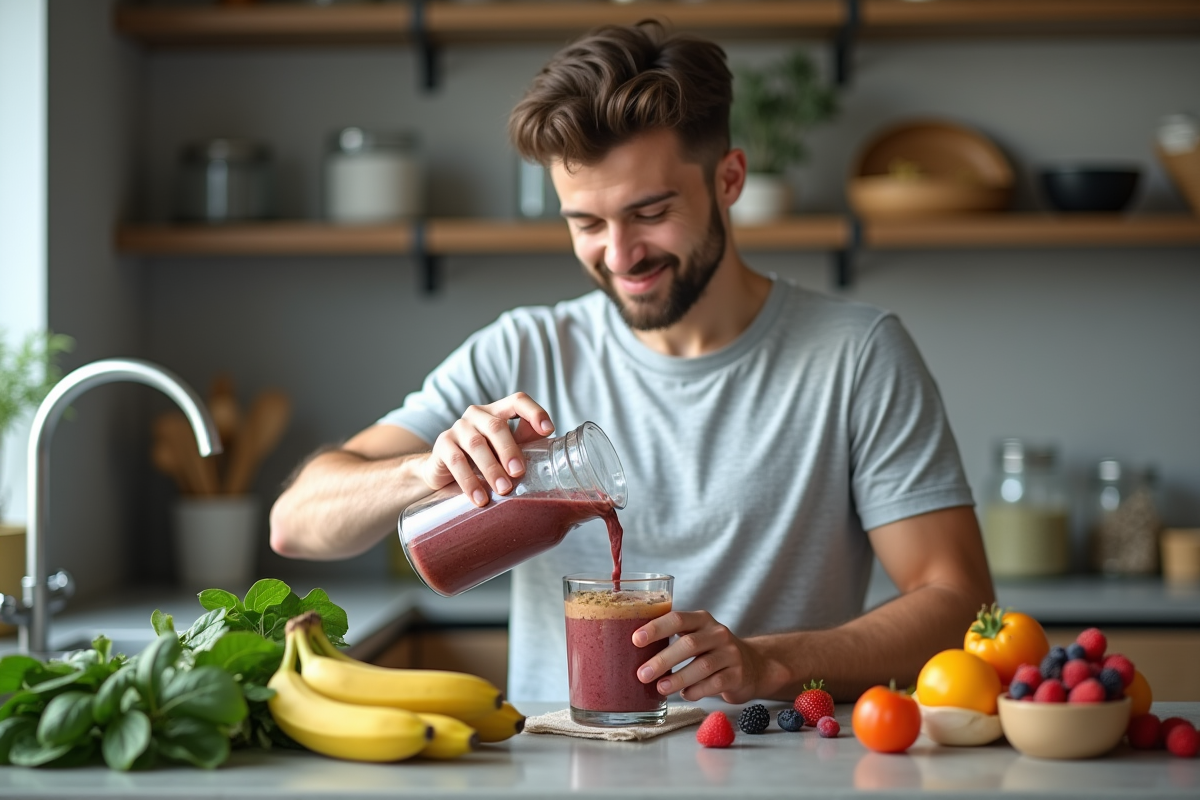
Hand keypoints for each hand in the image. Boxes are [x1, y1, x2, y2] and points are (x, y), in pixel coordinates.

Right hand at [421, 393, 553, 506]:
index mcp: (498, 412)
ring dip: (491, 468)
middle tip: (519, 473)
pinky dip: (469, 482)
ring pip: (476, 444)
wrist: (444, 470)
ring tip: (503, 490)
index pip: (518, 401)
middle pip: (496, 426)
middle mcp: (477, 414)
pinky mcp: (442, 445)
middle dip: (510, 450)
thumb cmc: (484, 458)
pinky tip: (480, 498)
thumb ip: (527, 445)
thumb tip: (559, 459)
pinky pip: (456, 461)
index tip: (548, 430)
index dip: (534, 412)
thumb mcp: (506, 450)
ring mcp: (458, 428)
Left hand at [633, 610, 781, 703]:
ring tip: (660, 688)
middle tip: (642, 674)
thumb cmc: (711, 651)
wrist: (753, 666)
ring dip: (678, 678)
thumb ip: (673, 641)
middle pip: (689, 644)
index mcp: (702, 620)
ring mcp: (730, 654)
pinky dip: (697, 690)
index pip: (677, 618)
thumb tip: (633, 655)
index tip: (635, 640)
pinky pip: (715, 683)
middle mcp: (718, 633)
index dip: (656, 628)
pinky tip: (684, 695)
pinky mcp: (738, 675)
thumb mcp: (696, 637)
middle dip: (663, 660)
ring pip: (703, 666)